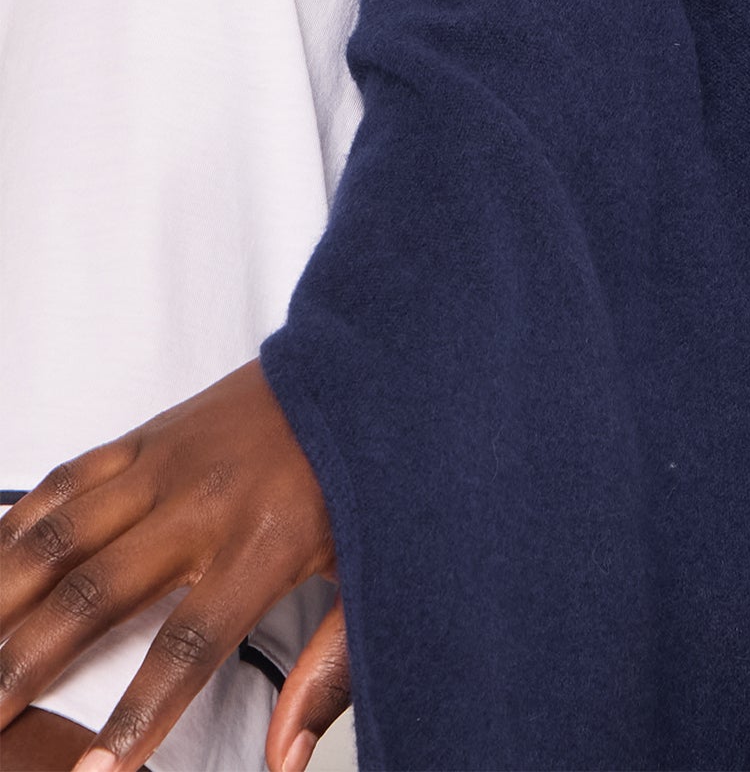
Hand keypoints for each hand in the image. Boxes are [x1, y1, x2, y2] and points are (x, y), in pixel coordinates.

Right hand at [0, 362, 349, 771]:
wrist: (371, 358)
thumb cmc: (370, 471)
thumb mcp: (373, 569)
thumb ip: (329, 668)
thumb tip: (287, 758)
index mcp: (266, 540)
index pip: (189, 643)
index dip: (139, 712)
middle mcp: (204, 500)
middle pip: (94, 595)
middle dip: (24, 667)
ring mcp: (167, 461)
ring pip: (59, 535)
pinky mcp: (148, 433)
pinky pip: (66, 481)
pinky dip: (16, 528)